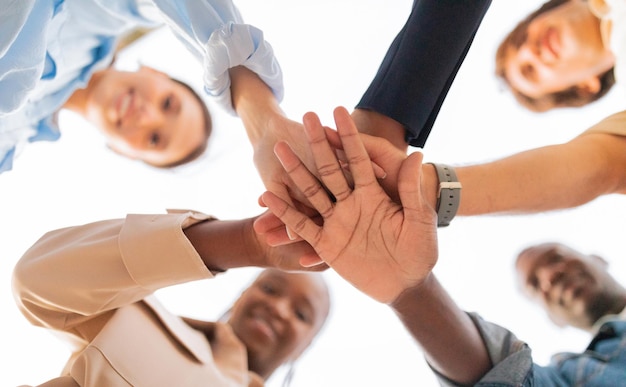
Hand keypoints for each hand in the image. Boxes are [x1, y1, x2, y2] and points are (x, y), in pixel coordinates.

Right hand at [260, 106, 437, 303]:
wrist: (407, 282)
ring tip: (278, 149)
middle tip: (303, 117)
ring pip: (311, 192)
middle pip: (330, 168)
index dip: (348, 135)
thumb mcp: (419, 220)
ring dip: (295, 171)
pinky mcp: (327, 244)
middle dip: (317, 143)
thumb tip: (417, 155)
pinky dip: (285, 212)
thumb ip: (411, 190)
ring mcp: (337, 222)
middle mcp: (352, 203)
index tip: (337, 110)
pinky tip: (268, 196)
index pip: (358, 157)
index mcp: (373, 194)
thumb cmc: (421, 250)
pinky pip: (303, 225)